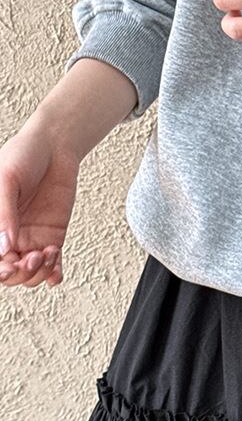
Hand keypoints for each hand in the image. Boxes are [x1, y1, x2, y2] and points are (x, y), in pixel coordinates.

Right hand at [0, 122, 80, 288]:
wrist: (54, 146)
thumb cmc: (22, 157)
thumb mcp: (7, 182)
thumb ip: (4, 215)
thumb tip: (4, 249)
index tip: (10, 264)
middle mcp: (7, 236)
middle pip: (9, 273)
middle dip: (19, 273)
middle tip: (31, 258)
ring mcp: (30, 239)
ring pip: (30, 274)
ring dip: (37, 272)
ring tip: (47, 253)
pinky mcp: (52, 236)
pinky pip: (51, 264)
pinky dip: (53, 273)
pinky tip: (56, 272)